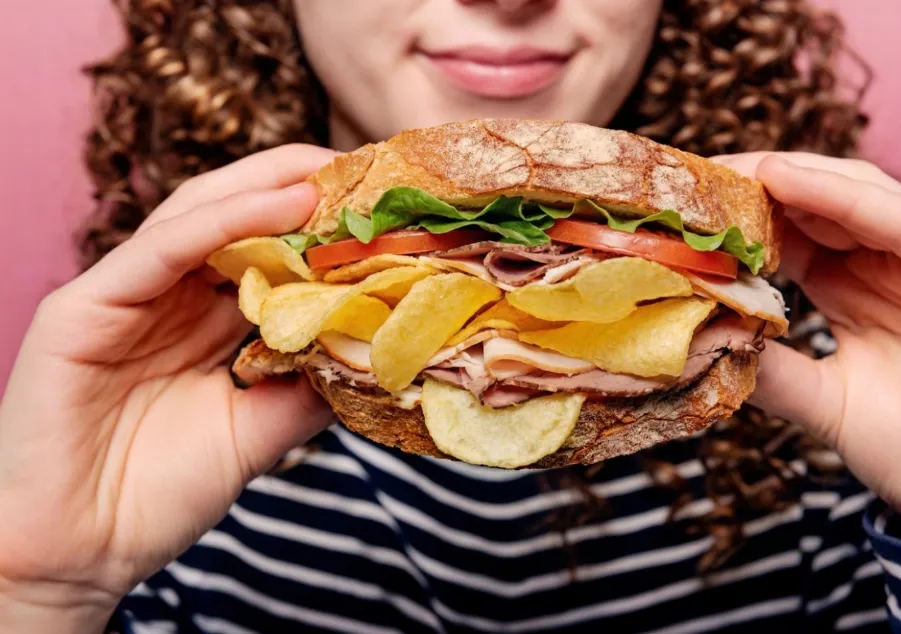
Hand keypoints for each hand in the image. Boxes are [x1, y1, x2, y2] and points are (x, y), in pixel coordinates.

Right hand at [0, 145, 337, 630]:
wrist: (80, 554)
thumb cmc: (159, 494)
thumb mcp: (257, 432)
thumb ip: (306, 388)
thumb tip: (372, 353)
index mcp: (198, 320)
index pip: (260, 249)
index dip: (316, 224)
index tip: (380, 207)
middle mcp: (163, 297)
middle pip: (233, 216)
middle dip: (297, 185)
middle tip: (362, 169)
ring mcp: (122, 296)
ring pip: (197, 215)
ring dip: (266, 188)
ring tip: (331, 173)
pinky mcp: (83, 307)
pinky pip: (159, 249)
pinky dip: (223, 220)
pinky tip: (281, 204)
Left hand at [717, 153, 900, 556]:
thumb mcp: (827, 404)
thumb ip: (773, 374)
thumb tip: (701, 348)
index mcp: (847, 286)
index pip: (784, 233)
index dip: (735, 218)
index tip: (676, 212)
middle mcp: (880, 263)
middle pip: (812, 201)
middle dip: (751, 186)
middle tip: (690, 179)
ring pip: (852, 194)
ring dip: (787, 177)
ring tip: (726, 170)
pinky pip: (899, 221)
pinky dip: (841, 196)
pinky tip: (784, 178)